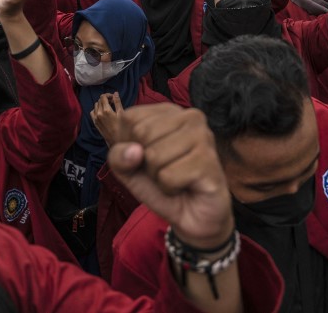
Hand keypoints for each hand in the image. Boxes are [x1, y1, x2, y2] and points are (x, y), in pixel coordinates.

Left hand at [91, 92, 124, 146]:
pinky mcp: (95, 122)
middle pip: (99, 100)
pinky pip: (92, 112)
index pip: (103, 97)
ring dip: (101, 104)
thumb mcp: (121, 113)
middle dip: (105, 99)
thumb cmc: (121, 127)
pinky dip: (96, 110)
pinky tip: (102, 112)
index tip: (113, 97)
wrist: (115, 139)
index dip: (108, 95)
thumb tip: (115, 93)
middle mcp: (99, 113)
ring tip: (108, 107)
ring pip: (95, 105)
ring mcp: (96, 118)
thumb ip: (117, 102)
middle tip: (112, 102)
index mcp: (106, 110)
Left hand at [108, 104, 233, 249]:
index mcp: (169, 112)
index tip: (147, 158)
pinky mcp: (209, 160)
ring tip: (176, 178)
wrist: (192, 216)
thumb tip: (134, 152)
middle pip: (142, 133)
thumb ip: (118, 156)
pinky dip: (170, 189)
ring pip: (154, 155)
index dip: (128, 145)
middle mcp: (190, 116)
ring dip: (158, 177)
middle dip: (145, 162)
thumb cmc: (162, 185)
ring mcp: (203, 136)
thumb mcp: (128, 169)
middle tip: (164, 171)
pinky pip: (168, 176)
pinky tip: (185, 186)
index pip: (130, 118)